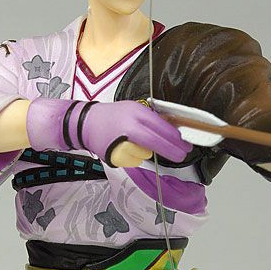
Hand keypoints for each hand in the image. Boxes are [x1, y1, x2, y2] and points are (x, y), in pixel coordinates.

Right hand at [26, 98, 191, 166]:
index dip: (175, 139)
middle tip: (181, 155)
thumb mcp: (133, 109)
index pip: (161, 127)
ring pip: (144, 153)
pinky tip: (121, 148)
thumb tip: (172, 132)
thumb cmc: (111, 116)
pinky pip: (132, 159)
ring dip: (144, 152)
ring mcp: (121, 141)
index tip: (185, 145)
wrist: (84, 123)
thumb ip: (150, 120)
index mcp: (136, 112)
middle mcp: (129, 126)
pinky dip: (131, 157)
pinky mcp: (114, 154)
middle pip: (156, 142)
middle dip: (171, 150)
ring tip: (129, 142)